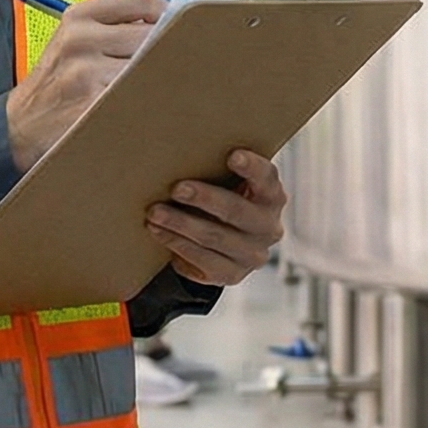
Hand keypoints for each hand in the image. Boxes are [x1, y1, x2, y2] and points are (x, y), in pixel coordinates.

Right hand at [5, 0, 164, 170]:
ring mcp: (85, 72)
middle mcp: (80, 39)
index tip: (179, 27)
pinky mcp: (90, 105)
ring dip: (159, 80)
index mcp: (79, 17)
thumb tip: (172, 22)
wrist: (20, 126)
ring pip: (148, 68)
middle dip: (167, 51)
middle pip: (151, 35)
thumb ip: (113, 28)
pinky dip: (146, 103)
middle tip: (177, 65)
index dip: (167, 12)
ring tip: (159, 89)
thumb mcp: (74, 42)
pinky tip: (143, 109)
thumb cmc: (58, 82)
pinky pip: (136, 98)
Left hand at [147, 149, 287, 286]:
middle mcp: (268, 227)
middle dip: (204, 198)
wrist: (225, 244)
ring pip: (214, 237)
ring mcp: (252, 255)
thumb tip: (179, 153)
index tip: (232, 155)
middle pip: (236, 211)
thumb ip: (218, 170)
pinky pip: (202, 260)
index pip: (267, 178)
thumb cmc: (223, 199)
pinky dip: (177, 244)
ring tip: (155, 213)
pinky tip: (158, 231)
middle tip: (176, 188)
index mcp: (272, 196)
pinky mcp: (232, 274)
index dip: (252, 167)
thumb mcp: (230, 184)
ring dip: (181, 223)